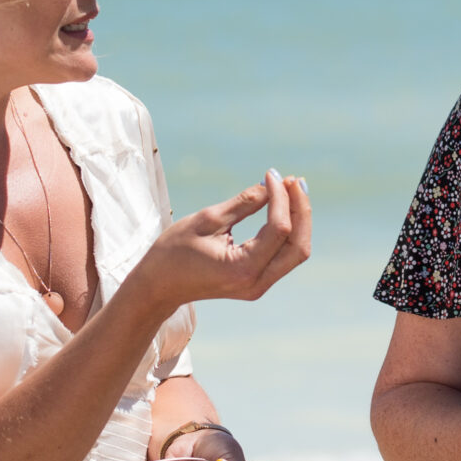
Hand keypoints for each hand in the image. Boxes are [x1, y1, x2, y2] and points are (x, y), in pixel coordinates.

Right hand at [120, 171, 311, 317]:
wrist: (158, 287)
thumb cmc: (174, 252)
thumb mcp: (207, 220)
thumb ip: (243, 203)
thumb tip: (271, 184)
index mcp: (242, 269)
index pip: (279, 229)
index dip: (281, 197)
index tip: (271, 174)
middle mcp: (256, 283)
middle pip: (298, 246)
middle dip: (301, 210)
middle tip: (295, 180)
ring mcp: (259, 286)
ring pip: (296, 252)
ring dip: (299, 219)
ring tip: (293, 189)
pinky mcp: (257, 282)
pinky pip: (284, 255)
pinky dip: (288, 230)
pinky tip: (284, 206)